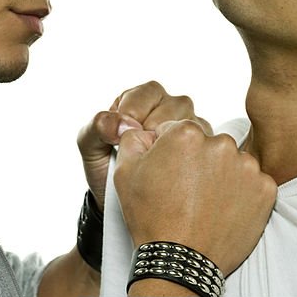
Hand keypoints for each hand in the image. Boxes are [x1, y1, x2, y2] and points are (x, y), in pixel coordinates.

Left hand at [77, 81, 211, 209]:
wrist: (120, 204)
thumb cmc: (105, 170)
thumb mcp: (91, 148)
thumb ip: (97, 127)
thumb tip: (124, 124)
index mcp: (142, 100)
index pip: (148, 92)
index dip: (135, 112)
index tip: (122, 136)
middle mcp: (169, 109)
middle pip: (176, 105)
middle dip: (156, 128)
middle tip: (141, 151)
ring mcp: (187, 128)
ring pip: (193, 123)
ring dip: (174, 144)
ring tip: (155, 163)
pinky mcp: (201, 149)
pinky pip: (204, 145)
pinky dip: (191, 156)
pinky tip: (173, 172)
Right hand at [114, 120, 276, 276]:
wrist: (180, 261)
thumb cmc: (150, 218)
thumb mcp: (125, 173)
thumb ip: (134, 139)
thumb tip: (147, 130)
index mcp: (186, 132)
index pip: (180, 131)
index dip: (171, 154)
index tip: (169, 176)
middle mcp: (221, 143)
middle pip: (209, 145)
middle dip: (199, 162)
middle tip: (186, 193)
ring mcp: (247, 167)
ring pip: (233, 163)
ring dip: (223, 177)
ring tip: (206, 204)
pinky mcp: (265, 189)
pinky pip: (254, 185)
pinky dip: (242, 196)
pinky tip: (224, 211)